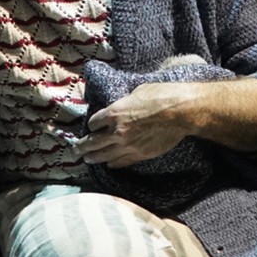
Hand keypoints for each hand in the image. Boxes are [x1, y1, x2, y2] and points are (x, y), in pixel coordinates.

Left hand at [81, 82, 199, 167]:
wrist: (182, 112)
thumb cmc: (163, 96)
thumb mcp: (138, 92)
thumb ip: (126, 102)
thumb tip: (124, 105)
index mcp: (114, 112)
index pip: (94, 123)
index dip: (92, 124)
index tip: (93, 126)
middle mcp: (117, 131)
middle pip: (92, 142)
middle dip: (82, 147)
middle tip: (75, 150)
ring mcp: (128, 145)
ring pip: (103, 156)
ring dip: (93, 158)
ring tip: (87, 160)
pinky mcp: (139, 155)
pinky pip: (120, 162)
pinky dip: (112, 163)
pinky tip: (109, 164)